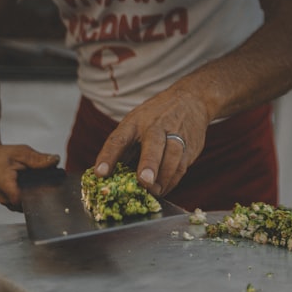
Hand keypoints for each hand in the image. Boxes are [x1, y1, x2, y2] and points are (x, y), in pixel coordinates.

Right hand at [0, 141, 59, 210]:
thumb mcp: (21, 153)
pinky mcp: (6, 202)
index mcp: (7, 187)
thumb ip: (38, 159)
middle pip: (27, 205)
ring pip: (24, 206)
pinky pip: (20, 204)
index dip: (40, 197)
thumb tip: (54, 161)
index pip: (27, 202)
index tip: (50, 191)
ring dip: (33, 197)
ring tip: (42, 185)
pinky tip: (34, 187)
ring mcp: (4, 202)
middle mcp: (4, 198)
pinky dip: (27, 197)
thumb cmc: (0, 155)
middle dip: (40, 196)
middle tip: (50, 186)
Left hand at [93, 88, 210, 196]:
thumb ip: (125, 148)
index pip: (119, 138)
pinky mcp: (190, 146)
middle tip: (144, 181)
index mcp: (134, 122)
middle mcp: (156, 126)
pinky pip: (182, 166)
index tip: (100, 173)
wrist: (190, 100)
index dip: (109, 156)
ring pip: (172, 156)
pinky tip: (163, 188)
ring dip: (163, 177)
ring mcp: (176, 134)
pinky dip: (172, 181)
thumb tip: (110, 178)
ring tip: (153, 191)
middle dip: (149, 163)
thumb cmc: (155, 117)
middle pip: (153, 143)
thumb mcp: (135, 123)